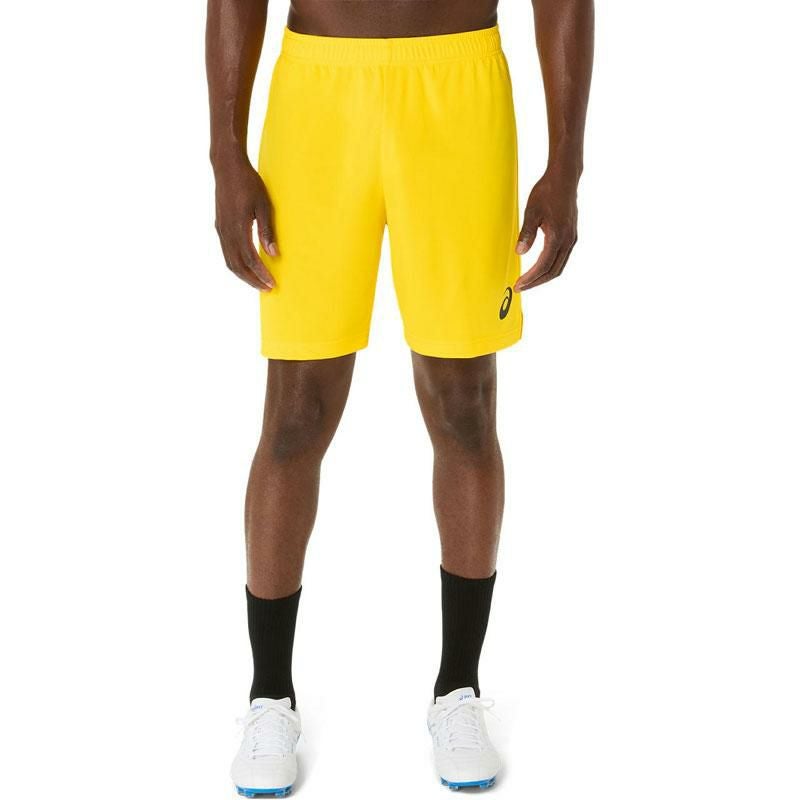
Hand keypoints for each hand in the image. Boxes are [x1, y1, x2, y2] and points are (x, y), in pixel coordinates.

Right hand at [213, 156, 276, 290]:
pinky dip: (236, 265)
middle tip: (267, 289)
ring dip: (244, 276)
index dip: (260, 273)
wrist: (227, 167)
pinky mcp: (220, 227)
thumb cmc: (249, 183)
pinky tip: (247, 268)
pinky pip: (226, 253)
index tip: (272, 284)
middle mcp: (226, 231)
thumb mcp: (263, 205)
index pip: (249, 258)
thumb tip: (274, 254)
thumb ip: (267, 230)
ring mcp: (221, 230)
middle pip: (237, 265)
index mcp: (237, 227)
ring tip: (258, 283)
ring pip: (229, 262)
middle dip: (252, 280)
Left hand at [514, 167, 578, 291]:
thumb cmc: (547, 192)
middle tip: (521, 287)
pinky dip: (550, 267)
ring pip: (559, 267)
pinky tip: (540, 268)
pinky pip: (562, 258)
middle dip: (536, 282)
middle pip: (553, 271)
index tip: (518, 285)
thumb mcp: (532, 212)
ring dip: (544, 276)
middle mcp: (568, 241)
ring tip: (529, 281)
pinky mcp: (571, 236)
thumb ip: (526, 234)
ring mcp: (571, 239)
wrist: (564, 179)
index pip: (543, 265)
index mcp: (557, 236)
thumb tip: (519, 253)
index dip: (530, 278)